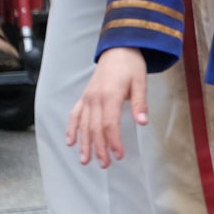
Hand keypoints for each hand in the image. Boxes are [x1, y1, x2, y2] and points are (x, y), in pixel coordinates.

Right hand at [68, 49, 147, 166]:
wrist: (118, 49)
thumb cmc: (131, 65)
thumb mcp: (140, 82)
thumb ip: (139, 103)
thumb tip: (143, 122)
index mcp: (110, 95)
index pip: (109, 124)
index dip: (113, 141)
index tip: (119, 155)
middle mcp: (95, 98)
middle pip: (94, 128)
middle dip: (99, 148)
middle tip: (104, 164)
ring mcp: (87, 98)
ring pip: (82, 125)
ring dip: (84, 144)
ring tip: (85, 160)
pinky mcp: (84, 97)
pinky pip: (75, 115)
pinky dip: (71, 129)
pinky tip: (70, 142)